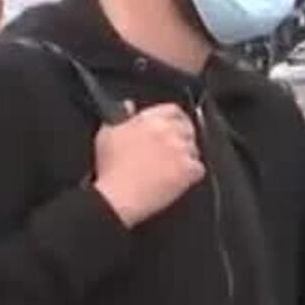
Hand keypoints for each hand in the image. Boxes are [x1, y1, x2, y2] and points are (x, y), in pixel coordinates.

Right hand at [92, 103, 204, 227]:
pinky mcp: (187, 170)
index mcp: (149, 120)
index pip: (173, 110)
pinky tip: (177, 179)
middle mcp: (168, 132)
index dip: (175, 119)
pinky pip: (198, 168)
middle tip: (172, 150)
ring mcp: (180, 150)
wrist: (116, 197)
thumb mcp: (106, 135)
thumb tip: (129, 106)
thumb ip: (120, 116)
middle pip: (187, 128)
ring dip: (186, 156)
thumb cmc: (110, 169)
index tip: (173, 126)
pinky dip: (190, 174)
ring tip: (170, 168)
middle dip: (182, 138)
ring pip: (194, 149)